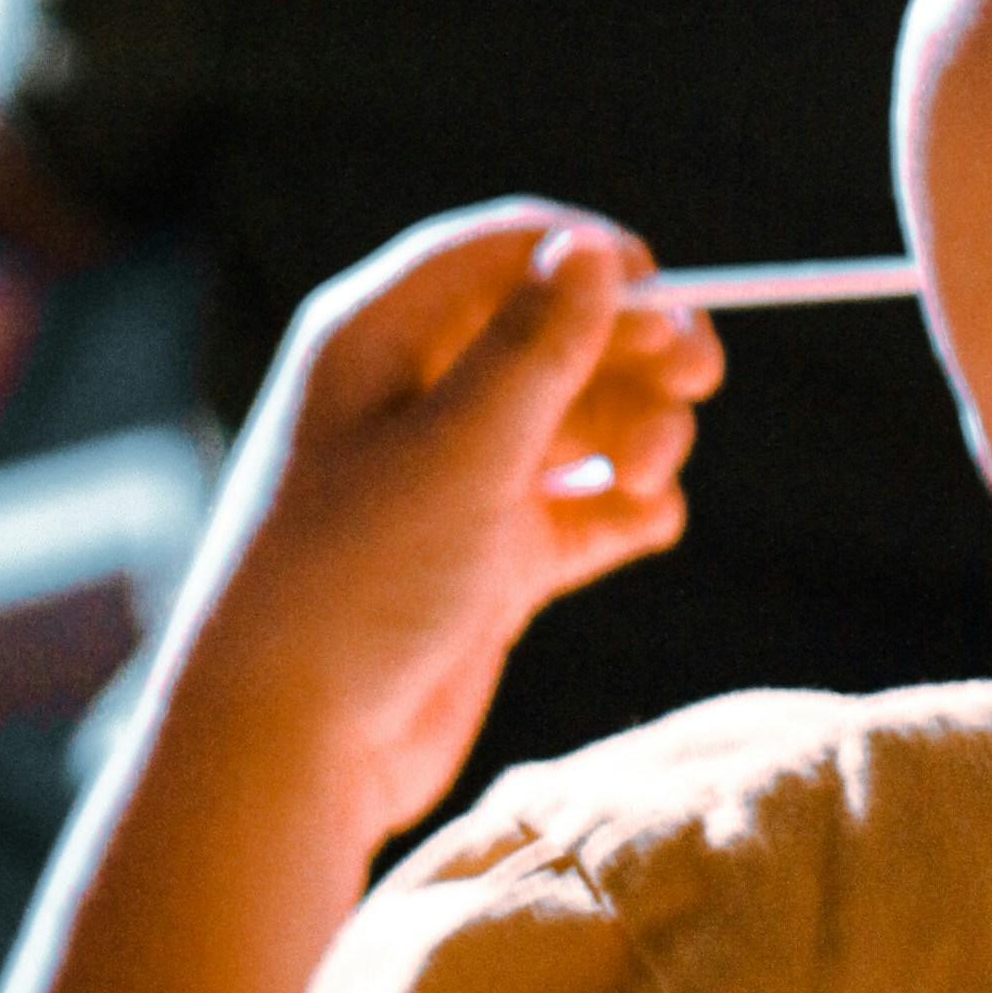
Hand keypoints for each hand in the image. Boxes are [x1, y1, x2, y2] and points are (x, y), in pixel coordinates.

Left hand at [185, 204, 722, 844]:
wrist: (291, 746)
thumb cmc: (353, 577)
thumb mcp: (457, 447)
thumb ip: (538, 346)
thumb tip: (593, 246)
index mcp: (378, 338)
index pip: (499, 252)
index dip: (587, 257)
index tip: (666, 291)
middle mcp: (417, 397)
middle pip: (555, 332)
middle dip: (632, 349)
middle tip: (700, 377)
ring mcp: (456, 482)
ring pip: (580, 420)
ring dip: (637, 431)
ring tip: (650, 474)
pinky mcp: (488, 560)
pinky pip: (581, 507)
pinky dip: (623, 508)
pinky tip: (645, 522)